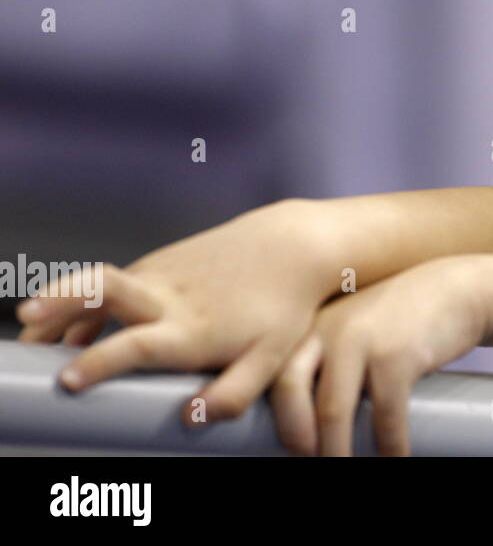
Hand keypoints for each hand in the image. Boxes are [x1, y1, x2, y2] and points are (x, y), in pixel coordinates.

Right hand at [16, 198, 339, 425]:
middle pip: (106, 290)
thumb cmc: (281, 309)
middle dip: (63, 301)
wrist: (291, 247)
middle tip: (27, 317)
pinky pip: (111, 286)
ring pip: (98, 286)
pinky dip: (80, 306)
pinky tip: (65, 334)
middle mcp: (168, 297)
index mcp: (191, 328)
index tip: (67, 379)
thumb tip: (190, 417)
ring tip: (28, 336)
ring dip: (58, 306)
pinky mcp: (156, 264)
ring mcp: (159, 275)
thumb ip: (235, 393)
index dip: (100, 361)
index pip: (137, 345)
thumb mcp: (270, 358)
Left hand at [270, 256, 490, 456]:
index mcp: (312, 323)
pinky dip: (389, 446)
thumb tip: (307, 419)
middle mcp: (328, 327)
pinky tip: (396, 457)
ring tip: (348, 469)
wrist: (459, 288)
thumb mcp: (355, 325)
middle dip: (296, 438)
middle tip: (310, 460)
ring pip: (332, 411)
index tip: (294, 447)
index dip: (278, 417)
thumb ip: (327, 356)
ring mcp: (362, 339)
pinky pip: (384, 414)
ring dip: (337, 453)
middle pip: (290, 391)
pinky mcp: (398, 354)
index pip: (273, 374)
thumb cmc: (404, 318)